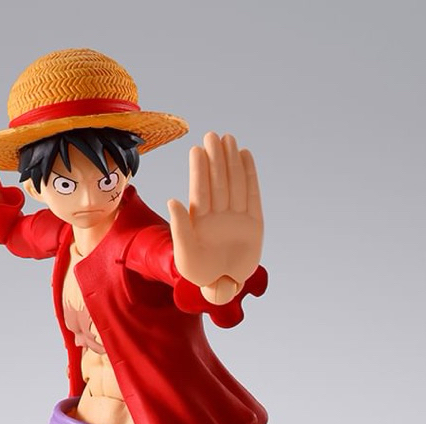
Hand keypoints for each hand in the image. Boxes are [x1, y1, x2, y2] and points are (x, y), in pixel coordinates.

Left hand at [167, 133, 263, 303]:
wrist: (222, 286)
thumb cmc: (199, 273)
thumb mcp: (184, 253)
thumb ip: (179, 228)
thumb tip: (171, 200)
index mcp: (200, 221)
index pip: (200, 190)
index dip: (199, 170)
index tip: (197, 149)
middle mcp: (218, 215)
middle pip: (217, 182)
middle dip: (215, 159)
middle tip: (212, 135)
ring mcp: (236, 217)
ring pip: (233, 184)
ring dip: (231, 162)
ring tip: (228, 139)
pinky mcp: (253, 223)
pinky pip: (252, 195)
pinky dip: (249, 176)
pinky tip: (245, 156)